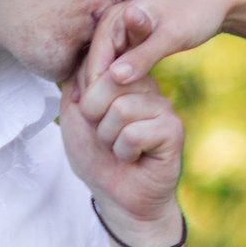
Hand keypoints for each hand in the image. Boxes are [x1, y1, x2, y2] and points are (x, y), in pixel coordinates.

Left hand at [60, 50, 187, 239]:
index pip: (105, 49)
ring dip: (108, 137)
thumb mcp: (73, 113)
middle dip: (93, 115)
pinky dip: (123, 151)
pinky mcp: (172, 129)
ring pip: (121, 108)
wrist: (116, 196)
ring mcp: (162, 105)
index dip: (90, 75)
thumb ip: (79, 79)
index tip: (88, 106)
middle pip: (109, 78)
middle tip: (103, 134)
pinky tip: (133, 157)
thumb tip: (97, 51)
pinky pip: (134, 132)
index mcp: (123, 77)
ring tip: (118, 147)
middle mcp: (145, 85)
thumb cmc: (95, 155)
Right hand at [73, 0, 240, 122]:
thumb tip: (114, 77)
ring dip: (103, 92)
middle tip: (100, 127)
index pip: (94, 61)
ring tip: (105, 124)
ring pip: (102, 68)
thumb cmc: (195, 15)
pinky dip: (115, 86)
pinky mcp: (129, 42)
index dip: (95, 90)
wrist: (214, 1)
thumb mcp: (171, 36)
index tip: (99, 119)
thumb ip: (143, 56)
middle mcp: (110, 24)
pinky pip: (115, 67)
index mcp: (114, 19)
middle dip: (95, 93)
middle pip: (93, 66)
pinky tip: (118, 109)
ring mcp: (118, 33)